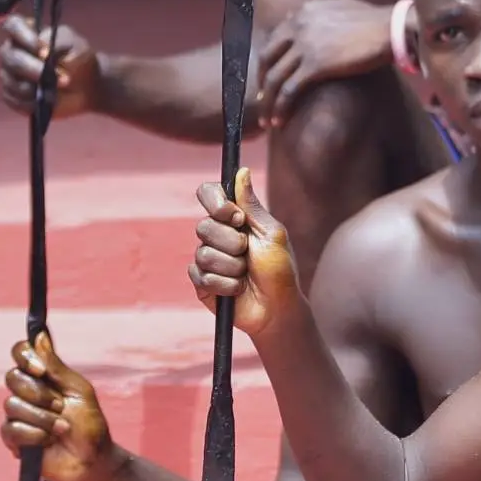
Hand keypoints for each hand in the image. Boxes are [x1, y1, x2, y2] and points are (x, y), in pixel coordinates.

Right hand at [0, 15, 99, 118]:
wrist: (86, 86)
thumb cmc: (78, 58)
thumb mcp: (75, 44)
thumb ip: (59, 41)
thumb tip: (42, 50)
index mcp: (26, 32)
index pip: (12, 25)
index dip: (22, 35)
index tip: (41, 48)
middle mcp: (13, 51)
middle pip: (9, 57)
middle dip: (31, 68)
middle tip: (54, 75)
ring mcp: (10, 74)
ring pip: (10, 81)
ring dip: (34, 88)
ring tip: (55, 91)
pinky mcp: (12, 96)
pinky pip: (13, 100)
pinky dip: (29, 103)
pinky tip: (46, 102)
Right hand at [0, 331, 122, 480]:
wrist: (92, 461)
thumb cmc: (90, 426)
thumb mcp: (79, 391)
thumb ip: (57, 366)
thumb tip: (39, 336)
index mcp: (42, 376)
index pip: (20, 353)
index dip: (24, 357)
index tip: (40, 370)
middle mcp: (26, 392)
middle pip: (12, 378)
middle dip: (39, 394)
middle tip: (60, 406)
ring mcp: (18, 415)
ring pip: (12, 405)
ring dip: (42, 419)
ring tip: (61, 429)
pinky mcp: (14, 439)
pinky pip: (11, 429)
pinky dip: (33, 435)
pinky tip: (47, 442)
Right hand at [188, 168, 301, 337]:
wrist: (277, 309)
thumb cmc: (280, 270)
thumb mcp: (271, 233)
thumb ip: (252, 205)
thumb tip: (241, 171)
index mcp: (233, 218)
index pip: (208, 194)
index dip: (215, 202)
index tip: (234, 216)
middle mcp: (217, 235)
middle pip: (204, 225)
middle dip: (232, 243)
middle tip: (248, 253)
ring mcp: (207, 258)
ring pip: (203, 253)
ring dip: (231, 267)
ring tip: (245, 275)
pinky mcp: (201, 282)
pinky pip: (200, 275)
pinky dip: (224, 284)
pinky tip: (236, 289)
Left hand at [258, 0, 392, 125]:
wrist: (391, 28)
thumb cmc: (373, 20)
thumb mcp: (339, 7)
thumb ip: (316, 11)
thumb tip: (299, 12)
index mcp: (301, 14)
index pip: (273, 41)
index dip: (267, 63)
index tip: (267, 79)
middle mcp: (297, 27)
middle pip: (266, 60)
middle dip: (261, 83)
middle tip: (263, 101)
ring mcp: (304, 46)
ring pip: (274, 78)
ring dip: (267, 102)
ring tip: (267, 119)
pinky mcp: (316, 64)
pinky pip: (289, 90)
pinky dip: (281, 107)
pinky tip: (280, 120)